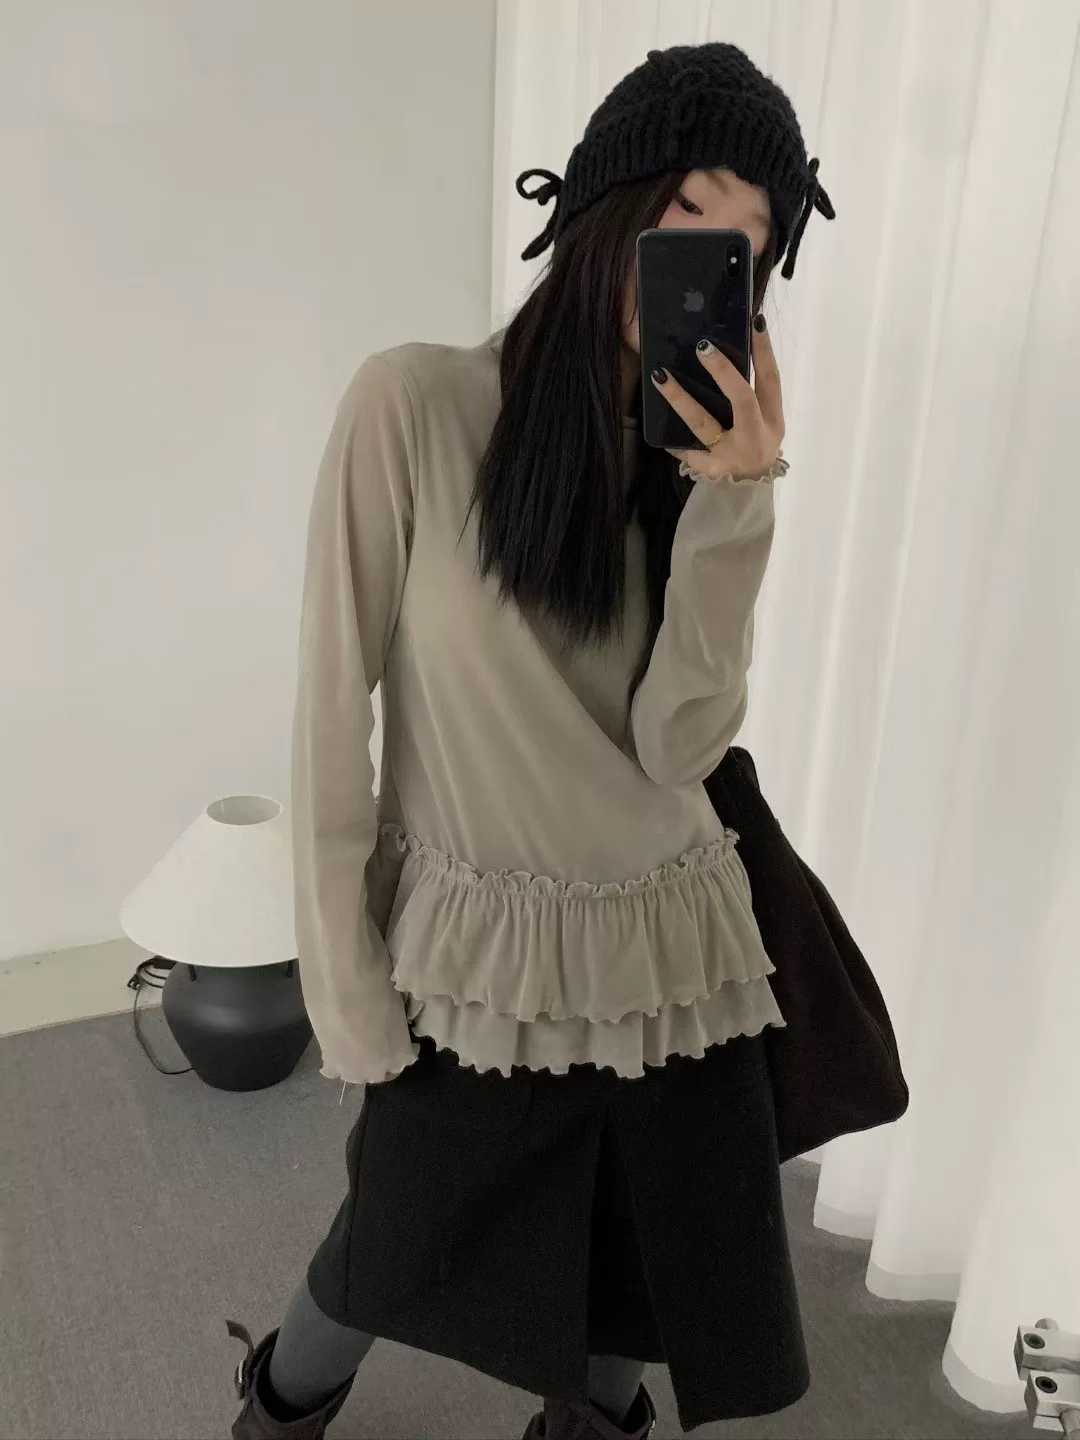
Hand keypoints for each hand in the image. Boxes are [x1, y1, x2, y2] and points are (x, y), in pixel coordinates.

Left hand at [651, 319, 784, 483]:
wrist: (750, 491)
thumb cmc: (753, 444)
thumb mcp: (763, 422)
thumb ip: (750, 395)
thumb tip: (723, 353)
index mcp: (772, 419)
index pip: (771, 380)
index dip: (764, 351)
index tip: (755, 321)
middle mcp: (756, 435)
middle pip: (742, 399)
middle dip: (723, 372)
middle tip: (703, 346)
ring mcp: (732, 454)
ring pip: (703, 423)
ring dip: (680, 398)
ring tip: (660, 375)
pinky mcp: (712, 470)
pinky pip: (688, 451)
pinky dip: (675, 441)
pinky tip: (660, 430)